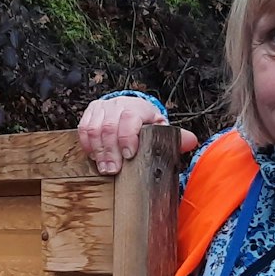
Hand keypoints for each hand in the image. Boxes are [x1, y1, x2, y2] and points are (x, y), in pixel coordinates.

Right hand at [78, 96, 199, 174]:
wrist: (129, 109)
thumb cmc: (145, 124)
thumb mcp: (161, 129)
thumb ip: (174, 137)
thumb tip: (191, 141)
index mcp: (140, 108)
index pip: (130, 118)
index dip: (127, 136)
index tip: (128, 155)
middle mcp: (119, 104)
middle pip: (109, 126)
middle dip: (110, 151)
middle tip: (112, 171)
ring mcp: (103, 108)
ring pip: (94, 128)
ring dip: (98, 151)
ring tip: (103, 168)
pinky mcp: (91, 112)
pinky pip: (83, 128)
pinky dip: (87, 144)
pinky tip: (94, 156)